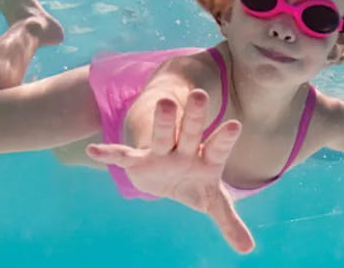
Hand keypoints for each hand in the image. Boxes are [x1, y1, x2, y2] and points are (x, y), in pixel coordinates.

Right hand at [86, 89, 254, 253]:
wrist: (168, 171)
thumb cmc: (195, 182)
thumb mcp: (213, 201)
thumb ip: (229, 221)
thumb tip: (248, 250)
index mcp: (206, 161)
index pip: (217, 149)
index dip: (224, 139)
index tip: (235, 125)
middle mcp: (185, 151)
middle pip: (192, 133)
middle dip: (195, 116)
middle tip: (200, 94)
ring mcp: (162, 152)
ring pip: (164, 135)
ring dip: (164, 121)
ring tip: (166, 102)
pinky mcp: (139, 158)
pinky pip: (124, 156)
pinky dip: (110, 154)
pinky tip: (95, 151)